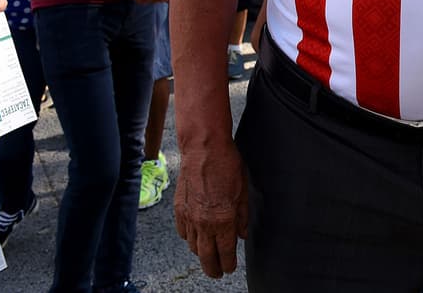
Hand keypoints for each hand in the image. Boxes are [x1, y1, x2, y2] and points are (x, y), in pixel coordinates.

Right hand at [174, 142, 249, 277]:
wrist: (203, 149)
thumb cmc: (227, 165)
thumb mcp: (243, 190)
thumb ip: (242, 216)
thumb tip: (242, 234)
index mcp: (224, 220)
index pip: (226, 252)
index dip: (229, 264)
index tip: (230, 268)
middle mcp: (204, 223)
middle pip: (206, 256)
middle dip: (213, 268)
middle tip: (217, 273)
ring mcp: (189, 217)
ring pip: (193, 246)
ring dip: (201, 254)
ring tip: (208, 255)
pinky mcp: (179, 210)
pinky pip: (183, 233)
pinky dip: (190, 239)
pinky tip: (196, 237)